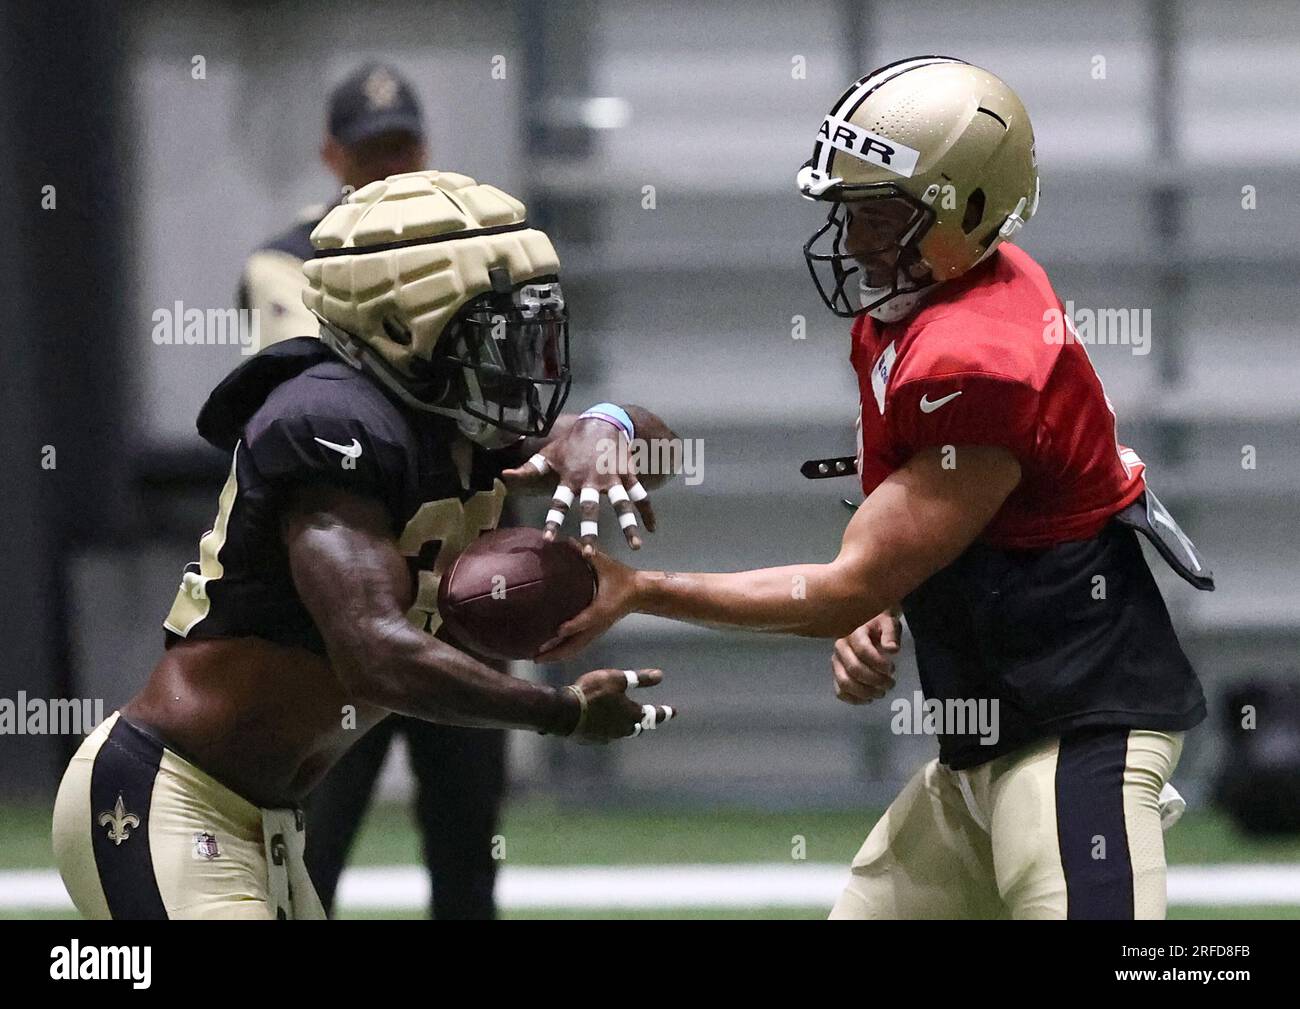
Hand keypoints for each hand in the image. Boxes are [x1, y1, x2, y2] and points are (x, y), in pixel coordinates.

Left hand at [500, 416, 655, 553]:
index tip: (549, 538)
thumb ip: (528, 469)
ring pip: (622, 503)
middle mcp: (592, 480)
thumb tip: (503, 476)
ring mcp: (613, 478)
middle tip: (589, 553)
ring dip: (629, 524)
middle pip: (591, 508)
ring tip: (636, 546)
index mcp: (571, 478)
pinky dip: (648, 512)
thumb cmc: (571, 444)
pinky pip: (641, 494)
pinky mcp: (628, 474)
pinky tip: (653, 529)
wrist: (601, 422)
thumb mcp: (549, 455)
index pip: (559, 503)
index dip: (554, 520)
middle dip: (590, 530)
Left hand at [536, 548, 637, 661]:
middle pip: (575, 644)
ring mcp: (596, 631)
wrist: (641, 593)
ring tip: (538, 659)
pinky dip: (565, 652)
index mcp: (601, 609)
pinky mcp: (596, 632)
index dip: (572, 626)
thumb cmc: (622, 577)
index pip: (585, 620)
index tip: (558, 631)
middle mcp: (597, 624)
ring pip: (575, 649)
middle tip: (534, 657)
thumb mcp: (605, 562)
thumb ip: (587, 552)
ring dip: (557, 655)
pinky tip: (552, 654)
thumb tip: (568, 539)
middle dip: (555, 652)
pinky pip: (578, 646)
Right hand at [563, 667, 675, 744]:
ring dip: (626, 726)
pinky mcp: (592, 740)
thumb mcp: (617, 679)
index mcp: (631, 714)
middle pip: (638, 726)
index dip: (664, 712)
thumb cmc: (593, 692)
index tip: (673, 712)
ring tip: (625, 720)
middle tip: (649, 719)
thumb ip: (639, 679)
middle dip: (644, 722)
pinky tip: (603, 723)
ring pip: (621, 732)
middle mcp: (622, 729)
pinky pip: (605, 734)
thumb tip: (660, 676)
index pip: (653, 715)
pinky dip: (608, 727)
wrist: (565, 712)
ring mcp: (606, 736)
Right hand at [832, 609, 901, 704]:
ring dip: (865, 692)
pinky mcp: (836, 672)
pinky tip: (868, 699)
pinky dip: (854, 699)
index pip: (863, 650)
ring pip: (845, 682)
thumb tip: (892, 649)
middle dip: (875, 680)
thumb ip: (891, 634)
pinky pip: (839, 691)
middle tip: (891, 683)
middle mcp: (840, 646)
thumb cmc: (880, 624)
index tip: (892, 668)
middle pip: (854, 668)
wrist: (867, 622)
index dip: (879, 663)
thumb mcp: (888, 622)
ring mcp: (836, 661)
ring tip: (881, 692)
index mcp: (852, 631)